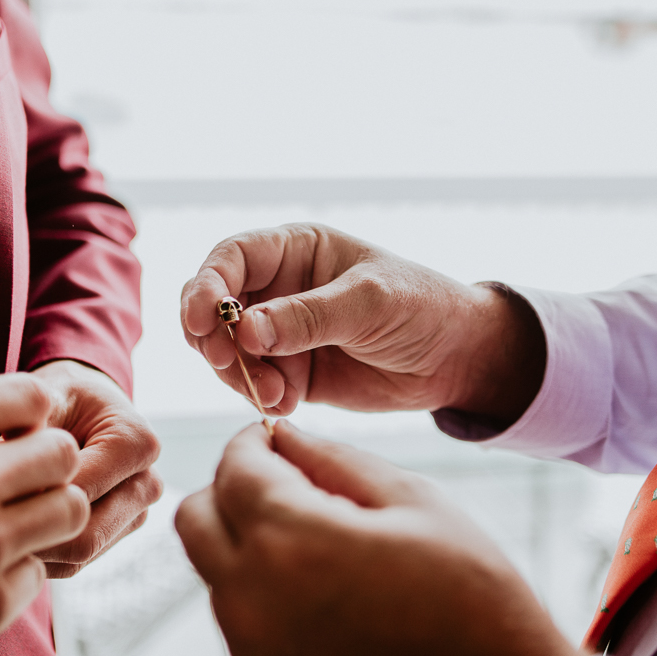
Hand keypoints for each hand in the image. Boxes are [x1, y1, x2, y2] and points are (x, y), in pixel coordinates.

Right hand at [0, 374, 89, 655]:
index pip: (35, 396)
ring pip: (68, 512)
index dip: (29, 420)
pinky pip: (37, 574)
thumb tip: (18, 422)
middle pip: (64, 453)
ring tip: (2, 531)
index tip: (13, 439)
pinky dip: (12, 576)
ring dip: (41, 520)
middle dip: (43, 469)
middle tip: (14, 490)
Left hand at [31, 360, 162, 576]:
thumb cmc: (61, 401)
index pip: (79, 489)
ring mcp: (133, 516)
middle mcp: (145, 484)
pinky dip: (37, 557)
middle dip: (29, 531)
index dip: (28, 494)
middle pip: (85, 534)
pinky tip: (5, 536)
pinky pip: (73, 564)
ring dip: (30, 548)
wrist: (83, 412)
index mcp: (137, 444)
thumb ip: (30, 427)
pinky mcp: (114, 538)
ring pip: (78, 556)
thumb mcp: (45, 397)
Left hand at [175, 422, 578, 655]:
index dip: (252, 444)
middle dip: (232, 494)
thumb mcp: (415, 502)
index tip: (273, 443)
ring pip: (218, 579)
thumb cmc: (475, 600)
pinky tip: (338, 622)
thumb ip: (333, 459)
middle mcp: (251, 601)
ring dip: (254, 557)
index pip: (232, 467)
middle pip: (194, 520)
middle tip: (287, 495)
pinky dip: (273, 617)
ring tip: (333, 568)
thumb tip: (281, 436)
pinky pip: (244, 638)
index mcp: (290, 538)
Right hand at [179, 223, 544, 422]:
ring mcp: (281, 333)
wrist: (456, 359)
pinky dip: (260, 397)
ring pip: (226, 352)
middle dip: (211, 337)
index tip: (200, 319)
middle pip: (213, 307)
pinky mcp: (290, 373)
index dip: (206, 285)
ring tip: (276, 393)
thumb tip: (244, 331)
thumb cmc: (421, 307)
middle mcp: (278, 289)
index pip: (230, 259)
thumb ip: (307, 317)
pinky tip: (287, 405)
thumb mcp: (369, 303)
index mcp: (295, 250)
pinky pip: (253, 385)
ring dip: (238, 375)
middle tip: (227, 362)